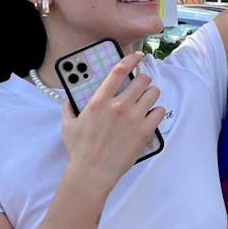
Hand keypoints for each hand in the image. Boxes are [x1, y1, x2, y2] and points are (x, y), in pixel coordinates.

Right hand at [59, 53, 163, 188]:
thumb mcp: (68, 125)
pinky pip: (159, 111)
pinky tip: (150, 116)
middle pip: (142, 79)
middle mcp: (118, 106)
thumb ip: (69, 108)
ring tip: (146, 100)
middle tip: (141, 85)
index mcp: (99, 100)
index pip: (119, 70)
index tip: (138, 55)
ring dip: (151, 94)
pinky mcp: (144, 131)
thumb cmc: (79, 150)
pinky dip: (157, 112)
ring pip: (154, 93)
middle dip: (143, 80)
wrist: (92, 173)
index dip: (132, 58)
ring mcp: (133, 118)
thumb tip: (68, 98)